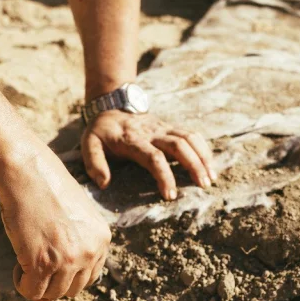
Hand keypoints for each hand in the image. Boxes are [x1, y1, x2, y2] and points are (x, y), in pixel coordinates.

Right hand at [0, 147, 111, 300]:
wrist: (27, 173)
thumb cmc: (45, 190)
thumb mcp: (71, 219)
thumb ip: (70, 250)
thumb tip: (48, 297)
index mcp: (102, 239)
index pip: (90, 276)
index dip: (69, 275)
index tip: (54, 266)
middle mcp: (90, 251)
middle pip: (73, 289)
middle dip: (53, 282)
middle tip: (37, 263)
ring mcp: (68, 259)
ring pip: (52, 294)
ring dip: (37, 284)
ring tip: (26, 261)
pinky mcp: (43, 263)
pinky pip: (32, 291)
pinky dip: (22, 284)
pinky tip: (18, 266)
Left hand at [81, 110, 216, 200]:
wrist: (111, 105)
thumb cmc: (101, 132)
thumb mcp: (89, 144)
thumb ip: (94, 163)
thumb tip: (104, 183)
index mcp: (133, 139)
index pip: (154, 157)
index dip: (164, 176)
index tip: (170, 195)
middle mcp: (152, 132)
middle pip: (179, 145)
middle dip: (193, 165)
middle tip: (203, 186)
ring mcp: (164, 127)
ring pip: (189, 138)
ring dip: (203, 157)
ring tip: (211, 178)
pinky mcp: (170, 127)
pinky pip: (192, 135)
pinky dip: (203, 149)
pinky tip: (209, 165)